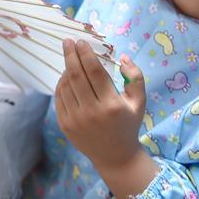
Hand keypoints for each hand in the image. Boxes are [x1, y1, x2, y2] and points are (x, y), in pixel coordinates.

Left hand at [55, 41, 156, 196]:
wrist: (115, 156)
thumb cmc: (128, 124)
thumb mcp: (139, 102)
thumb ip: (135, 77)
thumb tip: (123, 57)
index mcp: (111, 105)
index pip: (94, 72)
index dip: (86, 54)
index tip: (81, 41)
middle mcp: (91, 112)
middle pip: (76, 75)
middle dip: (70, 55)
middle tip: (67, 42)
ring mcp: (76, 120)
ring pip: (65, 86)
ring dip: (66, 69)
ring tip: (70, 58)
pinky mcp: (65, 125)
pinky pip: (59, 98)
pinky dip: (61, 84)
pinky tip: (66, 76)